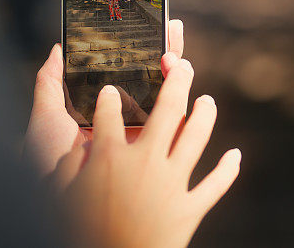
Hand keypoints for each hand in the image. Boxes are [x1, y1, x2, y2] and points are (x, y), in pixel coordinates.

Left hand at [24, 19, 185, 176]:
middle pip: (156, 76)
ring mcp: (149, 132)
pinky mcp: (162, 145)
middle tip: (169, 26)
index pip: (130, 71)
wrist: (60, 197)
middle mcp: (131, 118)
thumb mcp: (45, 117)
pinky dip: (184, 89)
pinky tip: (178, 68)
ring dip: (177, 64)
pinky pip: (181, 114)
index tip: (146, 24)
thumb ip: (50, 83)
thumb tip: (57, 49)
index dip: (141, 47)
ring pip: (173, 91)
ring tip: (171, 48)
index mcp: (106, 107)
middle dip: (166, 48)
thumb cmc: (47, 162)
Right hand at [53, 58, 240, 247]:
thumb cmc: (78, 234)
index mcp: (109, 156)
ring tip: (207, 99)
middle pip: (166, 109)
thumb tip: (76, 149)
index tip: (108, 90)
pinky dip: (228, 170)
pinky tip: (236, 155)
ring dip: (204, 114)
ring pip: (196, 136)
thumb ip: (65, 168)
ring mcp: (171, 183)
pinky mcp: (189, 209)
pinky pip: (215, 185)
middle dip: (177, 80)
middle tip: (183, 64)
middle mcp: (145, 161)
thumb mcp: (57, 198)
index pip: (107, 113)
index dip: (107, 99)